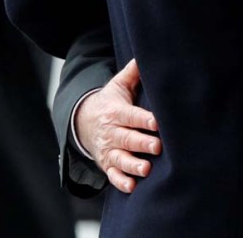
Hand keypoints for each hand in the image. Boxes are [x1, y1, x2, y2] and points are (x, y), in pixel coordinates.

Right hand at [74, 58, 161, 192]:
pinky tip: (132, 187)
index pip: (131, 115)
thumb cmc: (110, 101)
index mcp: (116, 112)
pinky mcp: (107, 164)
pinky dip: (121, 182)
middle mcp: (112, 132)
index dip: (143, 119)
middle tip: (158, 147)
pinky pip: (112, 176)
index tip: (157, 123)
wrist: (84, 121)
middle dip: (142, 143)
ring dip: (133, 165)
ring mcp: (109, 150)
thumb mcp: (118, 85)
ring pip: (120, 159)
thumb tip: (145, 55)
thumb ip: (133, 72)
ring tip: (146, 169)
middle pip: (127, 138)